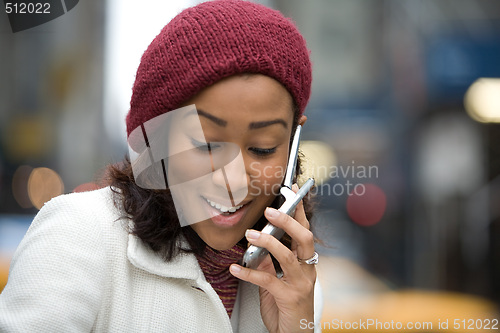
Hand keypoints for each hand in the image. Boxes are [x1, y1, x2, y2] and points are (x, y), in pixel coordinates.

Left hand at [229, 185, 315, 332]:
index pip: (305, 231)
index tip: (290, 191)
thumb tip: (257, 242)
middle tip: (269, 210)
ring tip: (250, 234)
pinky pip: (267, 281)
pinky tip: (234, 267)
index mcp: (307, 261)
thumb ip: (270, 261)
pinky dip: (249, 273)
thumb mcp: (278, 279)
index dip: (298, 211)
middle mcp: (307, 270)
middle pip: (304, 239)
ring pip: (287, 257)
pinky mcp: (288, 298)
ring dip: (267, 243)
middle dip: (287, 221)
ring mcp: (300, 284)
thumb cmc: (288, 304)